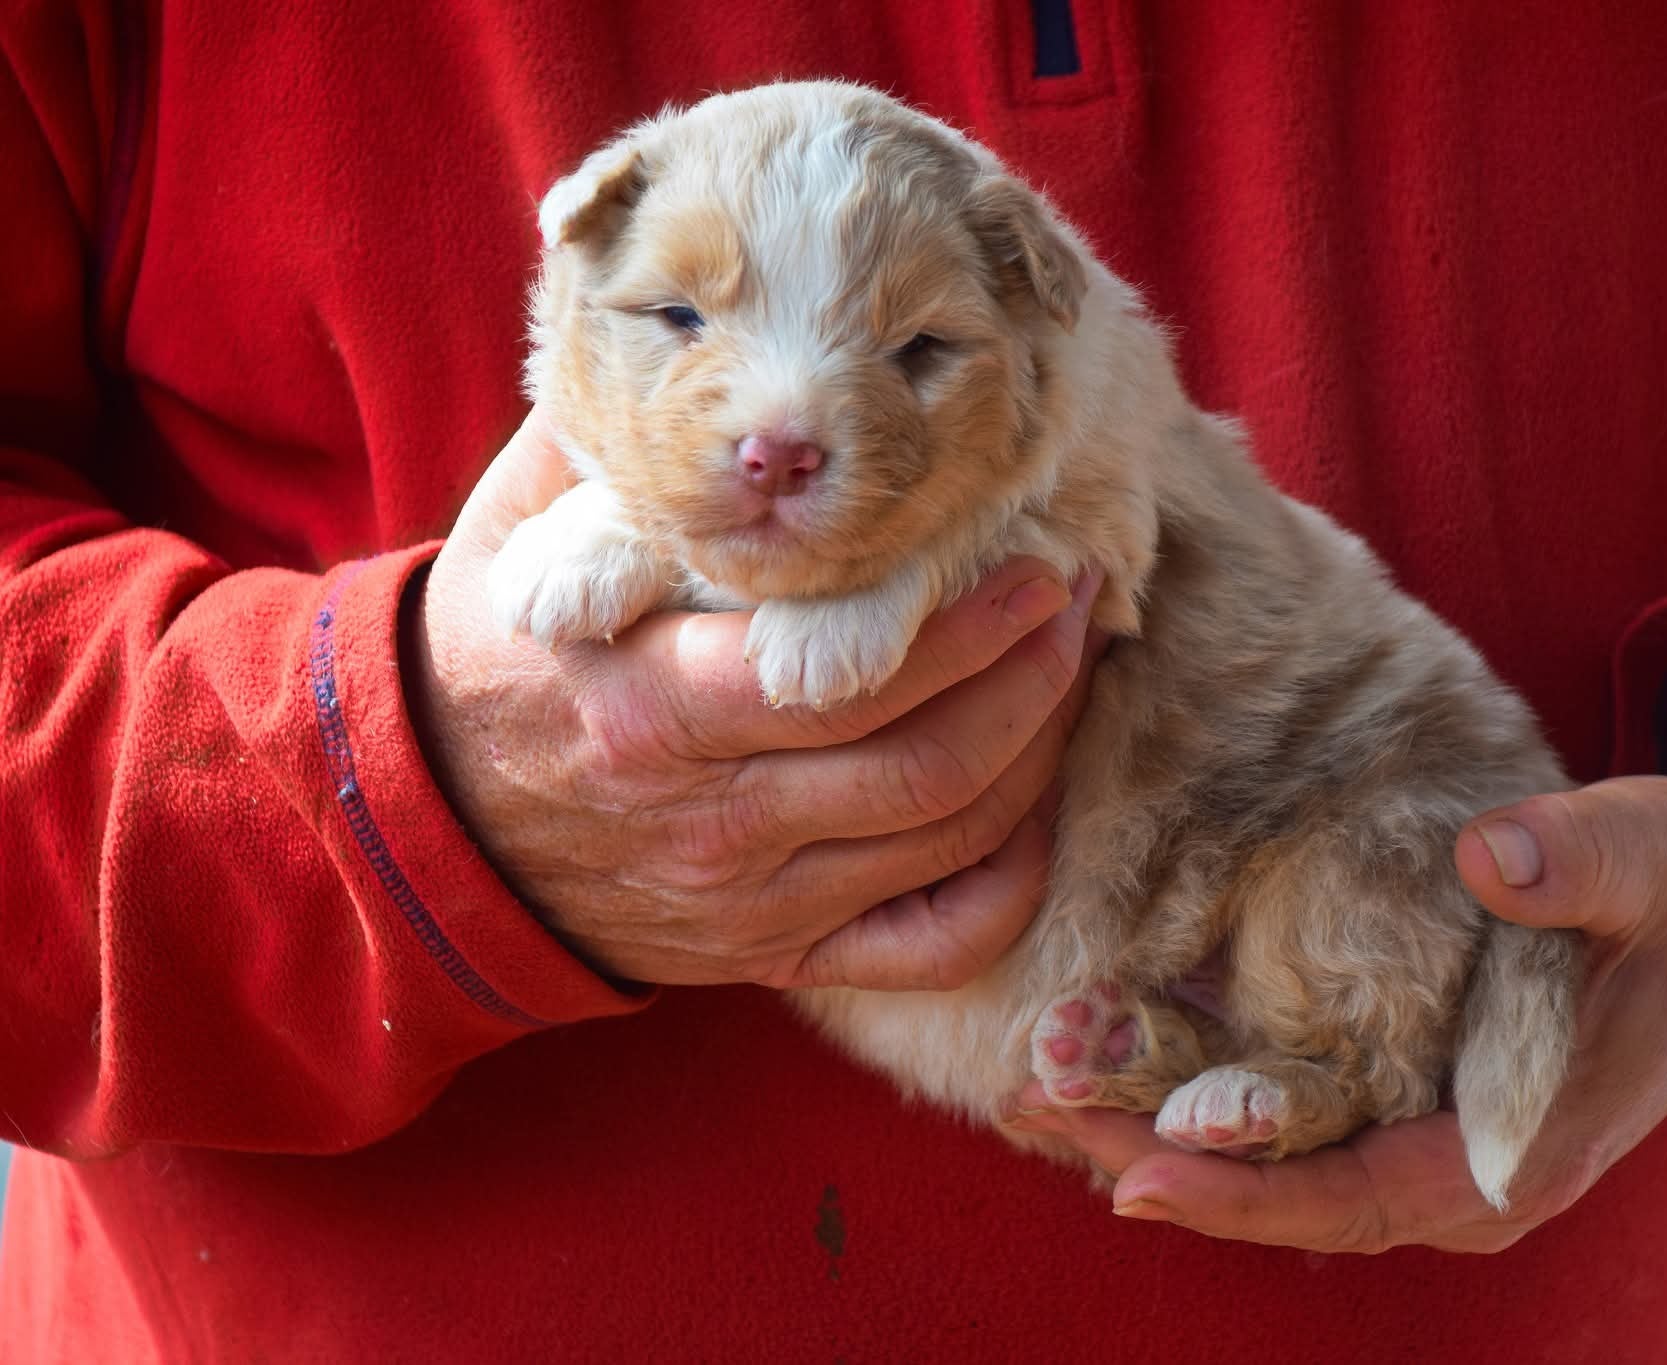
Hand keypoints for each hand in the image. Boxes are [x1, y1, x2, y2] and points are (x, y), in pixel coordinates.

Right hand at [405, 410, 1105, 988]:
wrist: (426, 829)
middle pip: (922, 765)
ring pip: (942, 842)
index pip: (846, 682)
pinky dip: (1003, 886)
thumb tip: (717, 344)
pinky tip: (1035, 812)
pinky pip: (925, 946)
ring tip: (1073, 665)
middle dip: (1031, 677)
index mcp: (652, 709)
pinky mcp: (774, 955)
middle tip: (1077, 597)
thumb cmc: (493, 661)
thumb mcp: (523, 542)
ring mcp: (752, 903)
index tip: (1036, 560)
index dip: (966, 629)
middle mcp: (713, 821)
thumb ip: (617, 451)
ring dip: (1038, 754)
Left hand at [1004, 726, 1666, 1251]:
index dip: (1248, 1194)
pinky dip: (1191, 1087)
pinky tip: (1104, 1044)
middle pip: (1287, 1197)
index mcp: (1519, 1148)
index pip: (1362, 1199)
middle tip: (1038, 1102)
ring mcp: (1420, 1141)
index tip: (1136, 1172)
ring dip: (1154, 1126)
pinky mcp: (1391, 1097)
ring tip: (1039, 1078)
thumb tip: (1496, 856)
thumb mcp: (1649, 860)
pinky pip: (1280, 1119)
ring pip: (1270, 1166)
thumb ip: (1579, 864)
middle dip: (1159, 1158)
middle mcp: (1457, 1170)